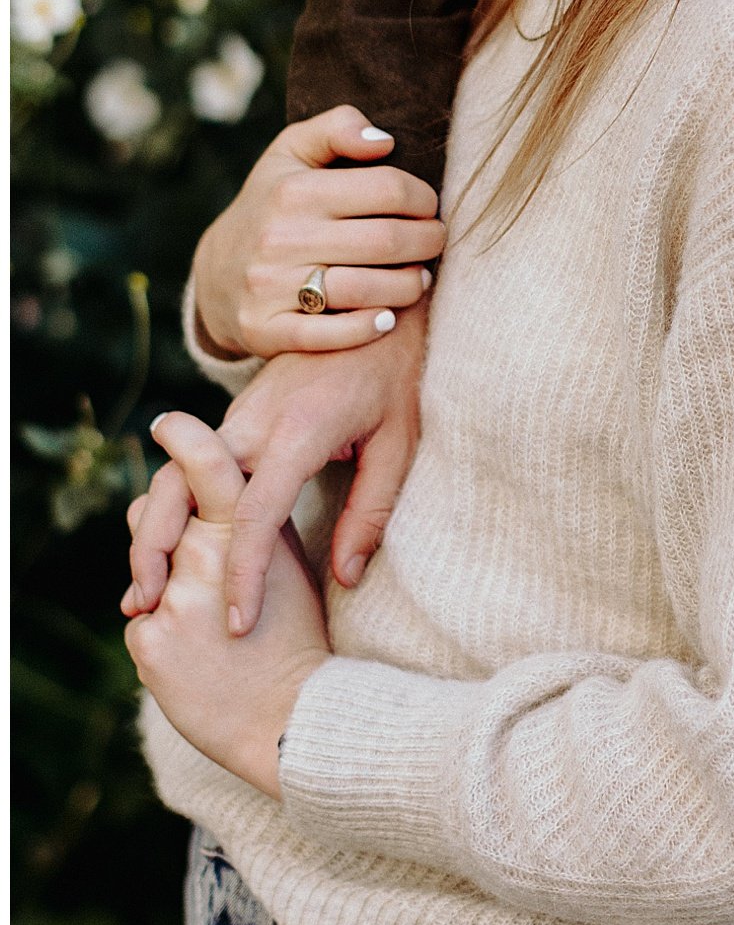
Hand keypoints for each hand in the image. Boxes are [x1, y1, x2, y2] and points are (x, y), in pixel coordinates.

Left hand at [124, 412, 330, 798]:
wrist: (295, 719)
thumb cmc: (302, 638)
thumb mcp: (292, 567)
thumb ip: (260, 525)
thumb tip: (231, 492)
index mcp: (243, 528)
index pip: (208, 466)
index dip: (184, 439)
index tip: (166, 424)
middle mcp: (201, 554)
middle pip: (155, 513)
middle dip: (161, 522)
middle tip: (185, 545)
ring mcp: (171, 598)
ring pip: (146, 571)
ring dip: (163, 584)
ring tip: (205, 622)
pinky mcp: (148, 640)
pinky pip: (141, 622)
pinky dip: (161, 634)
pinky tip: (194, 657)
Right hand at [125, 297, 427, 633]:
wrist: (371, 302)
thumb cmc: (393, 373)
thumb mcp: (400, 441)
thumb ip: (371, 511)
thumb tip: (344, 577)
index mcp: (298, 429)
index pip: (257, 514)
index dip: (244, 574)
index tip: (237, 622)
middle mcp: (253, 421)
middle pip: (181, 489)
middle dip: (154, 549)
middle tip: (144, 608)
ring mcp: (236, 417)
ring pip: (171, 476)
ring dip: (149, 529)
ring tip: (142, 590)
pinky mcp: (234, 418)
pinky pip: (187, 469)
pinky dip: (167, 510)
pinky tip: (165, 551)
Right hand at [191, 104, 445, 359]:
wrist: (216, 273)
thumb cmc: (273, 204)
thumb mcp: (293, 152)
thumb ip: (337, 128)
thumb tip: (384, 140)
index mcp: (293, 190)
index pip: (388, 189)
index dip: (423, 199)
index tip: (429, 207)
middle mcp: (279, 238)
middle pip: (386, 241)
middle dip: (427, 242)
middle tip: (436, 242)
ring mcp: (269, 287)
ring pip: (365, 290)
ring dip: (408, 287)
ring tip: (420, 278)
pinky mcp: (266, 330)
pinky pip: (331, 336)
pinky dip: (368, 329)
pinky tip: (388, 318)